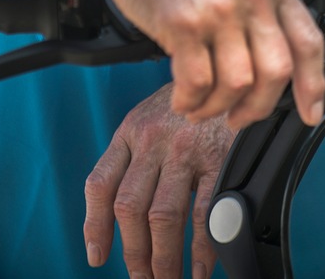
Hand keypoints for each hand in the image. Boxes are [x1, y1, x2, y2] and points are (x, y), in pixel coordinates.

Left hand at [84, 83, 233, 278]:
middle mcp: (151, 139)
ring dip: (163, 258)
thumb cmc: (192, 102)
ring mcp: (184, 148)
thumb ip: (137, 154)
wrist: (230, 65)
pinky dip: (200, 247)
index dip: (94, 225)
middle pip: (129, 207)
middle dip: (133, 253)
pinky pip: (204, 211)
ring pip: (162, 216)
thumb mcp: (154, 115)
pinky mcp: (219, 156)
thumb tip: (126, 212)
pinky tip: (199, 268)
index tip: (96, 256)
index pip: (100, 183)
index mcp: (130, 131)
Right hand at [98, 0, 324, 128]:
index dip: (313, 85)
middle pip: (274, 73)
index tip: (309, 113)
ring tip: (200, 108)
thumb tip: (274, 55)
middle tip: (237, 118)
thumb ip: (260, 2)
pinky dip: (190, 101)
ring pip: (236, 84)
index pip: (307, 42)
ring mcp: (217, 8)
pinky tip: (182, 99)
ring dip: (217, 108)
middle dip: (257, 108)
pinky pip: (196, 82)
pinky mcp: (181, 22)